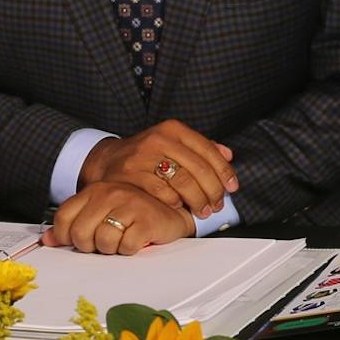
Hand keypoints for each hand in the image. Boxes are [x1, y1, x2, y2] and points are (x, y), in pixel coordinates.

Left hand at [48, 182, 194, 253]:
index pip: (63, 218)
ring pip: (103, 241)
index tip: (80, 240)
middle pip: (80, 233)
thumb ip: (73, 224)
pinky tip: (137, 240)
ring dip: (112, 248)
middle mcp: (110, 193)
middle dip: (90, 246)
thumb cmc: (135, 213)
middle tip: (106, 241)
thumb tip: (47, 240)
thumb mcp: (101, 214)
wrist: (173, 211)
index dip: (67, 236)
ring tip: (123, 239)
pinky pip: (126, 246)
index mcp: (95, 190)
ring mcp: (130, 205)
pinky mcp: (147, 219)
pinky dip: (130, 249)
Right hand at [79, 121, 235, 218]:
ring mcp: (143, 156)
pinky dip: (175, 201)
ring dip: (198, 199)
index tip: (232, 187)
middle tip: (218, 204)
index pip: (208, 150)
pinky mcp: (130, 174)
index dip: (224, 171)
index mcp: (173, 129)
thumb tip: (229, 155)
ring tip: (203, 210)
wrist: (107, 161)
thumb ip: (201, 147)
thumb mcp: (173, 142)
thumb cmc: (147, 154)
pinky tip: (180, 207)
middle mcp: (159, 139)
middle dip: (213, 190)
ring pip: (182, 181)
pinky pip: (161, 192)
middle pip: (198, 168)